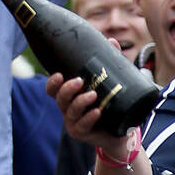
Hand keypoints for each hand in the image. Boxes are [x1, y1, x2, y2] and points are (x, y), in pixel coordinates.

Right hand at [44, 38, 130, 157]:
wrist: (122, 131)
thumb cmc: (112, 104)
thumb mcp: (112, 83)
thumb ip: (111, 63)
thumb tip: (111, 41)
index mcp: (71, 96)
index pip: (53, 89)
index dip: (52, 83)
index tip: (58, 74)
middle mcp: (68, 109)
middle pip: (59, 99)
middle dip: (67, 89)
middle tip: (79, 81)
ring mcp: (74, 122)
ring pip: (70, 112)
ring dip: (80, 102)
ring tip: (93, 95)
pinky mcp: (83, 133)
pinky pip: (82, 126)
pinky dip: (89, 118)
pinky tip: (96, 112)